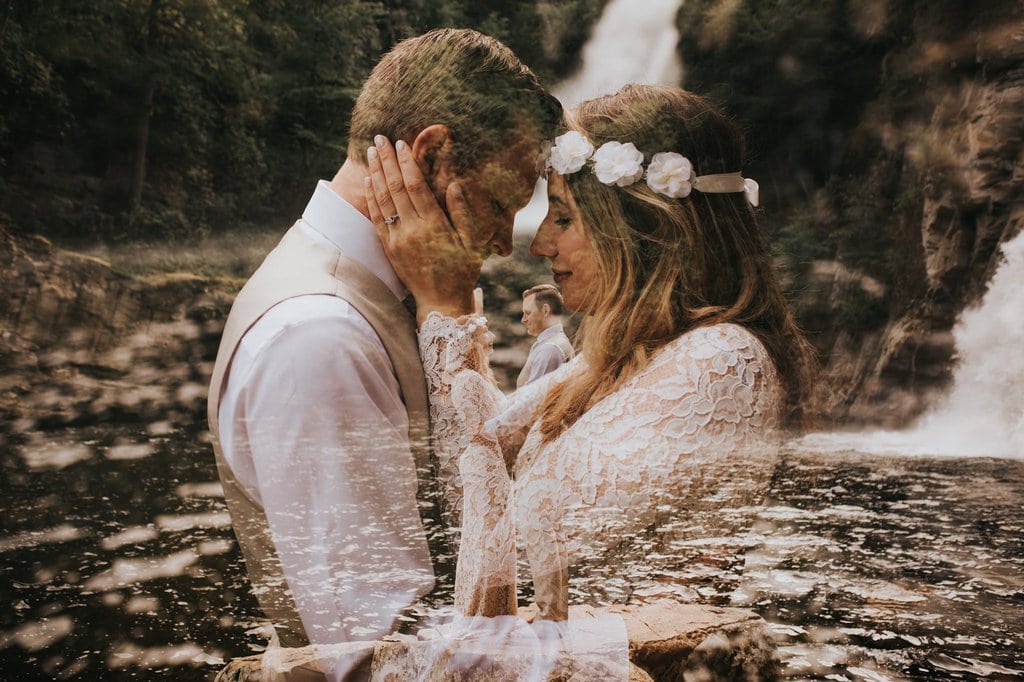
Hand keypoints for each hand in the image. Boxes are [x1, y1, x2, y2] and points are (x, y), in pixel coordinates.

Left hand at [364, 135, 482, 322]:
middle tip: (379, 138)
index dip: (406, 162)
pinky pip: (376, 217)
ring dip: (375, 173)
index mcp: (433, 225)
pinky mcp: (388, 248)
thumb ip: (462, 212)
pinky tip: (368, 180)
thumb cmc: (461, 271)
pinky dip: (371, 196)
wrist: (441, 302)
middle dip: (386, 160)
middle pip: (395, 187)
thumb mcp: (471, 242)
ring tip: (370, 152)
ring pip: (382, 199)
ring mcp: (397, 239)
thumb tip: (454, 184)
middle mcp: (411, 229)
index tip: (400, 143)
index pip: (415, 185)